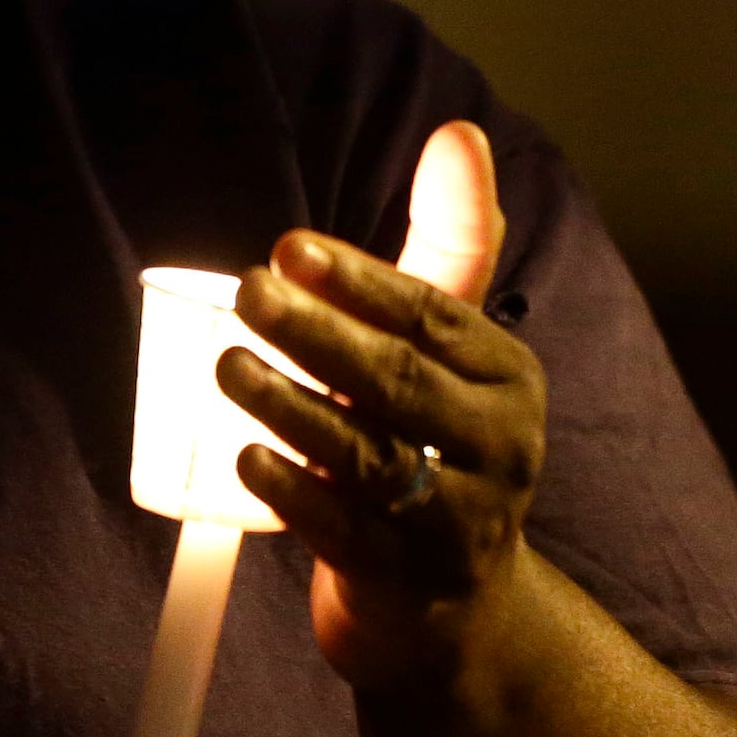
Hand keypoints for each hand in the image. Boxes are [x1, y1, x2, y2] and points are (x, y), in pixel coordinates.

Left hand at [217, 121, 546, 695]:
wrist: (456, 603)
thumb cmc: (439, 439)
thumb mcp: (456, 349)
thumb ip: (451, 244)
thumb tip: (458, 134)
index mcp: (509, 379)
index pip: (434, 317)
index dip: (360, 279)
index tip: (289, 247)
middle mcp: (498, 449)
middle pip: (400, 382)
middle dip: (318, 333)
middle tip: (247, 293)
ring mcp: (454, 523)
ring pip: (366, 456)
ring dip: (290, 406)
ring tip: (227, 366)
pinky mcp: (403, 582)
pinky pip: (340, 530)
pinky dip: (290, 491)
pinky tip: (245, 455)